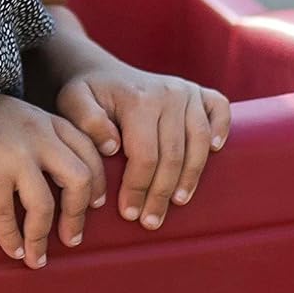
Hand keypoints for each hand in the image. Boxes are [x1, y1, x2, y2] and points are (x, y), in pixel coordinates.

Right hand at [0, 95, 106, 269]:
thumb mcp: (19, 116)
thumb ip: (42, 134)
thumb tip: (61, 171)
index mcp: (48, 122)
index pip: (89, 153)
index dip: (99, 182)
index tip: (96, 204)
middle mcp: (38, 137)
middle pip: (79, 179)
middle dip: (79, 214)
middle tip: (73, 238)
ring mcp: (15, 155)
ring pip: (44, 205)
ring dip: (43, 237)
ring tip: (39, 258)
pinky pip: (7, 216)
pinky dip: (12, 239)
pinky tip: (14, 251)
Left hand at [54, 59, 230, 231]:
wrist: (99, 71)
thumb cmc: (85, 94)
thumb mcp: (72, 102)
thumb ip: (86, 122)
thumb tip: (113, 146)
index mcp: (137, 100)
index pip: (145, 155)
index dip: (138, 188)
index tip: (129, 213)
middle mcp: (167, 93)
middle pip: (173, 154)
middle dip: (161, 193)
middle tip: (151, 221)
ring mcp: (186, 91)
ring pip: (198, 141)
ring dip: (191, 176)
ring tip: (178, 202)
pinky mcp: (199, 91)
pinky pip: (219, 108)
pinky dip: (221, 129)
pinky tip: (215, 151)